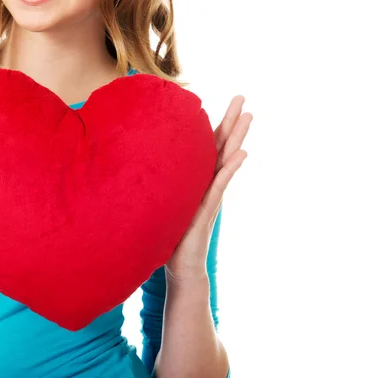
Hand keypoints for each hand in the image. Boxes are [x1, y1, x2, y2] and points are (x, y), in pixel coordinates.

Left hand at [166, 95, 251, 278]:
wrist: (180, 268)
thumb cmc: (170, 237)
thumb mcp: (163, 206)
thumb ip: (161, 189)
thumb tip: (139, 174)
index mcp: (196, 182)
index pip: (206, 150)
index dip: (211, 127)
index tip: (213, 104)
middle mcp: (207, 186)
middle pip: (221, 148)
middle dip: (231, 123)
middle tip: (242, 98)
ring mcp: (211, 197)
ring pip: (227, 162)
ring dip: (238, 139)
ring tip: (249, 116)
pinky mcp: (208, 211)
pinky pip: (221, 186)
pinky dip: (231, 169)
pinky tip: (242, 154)